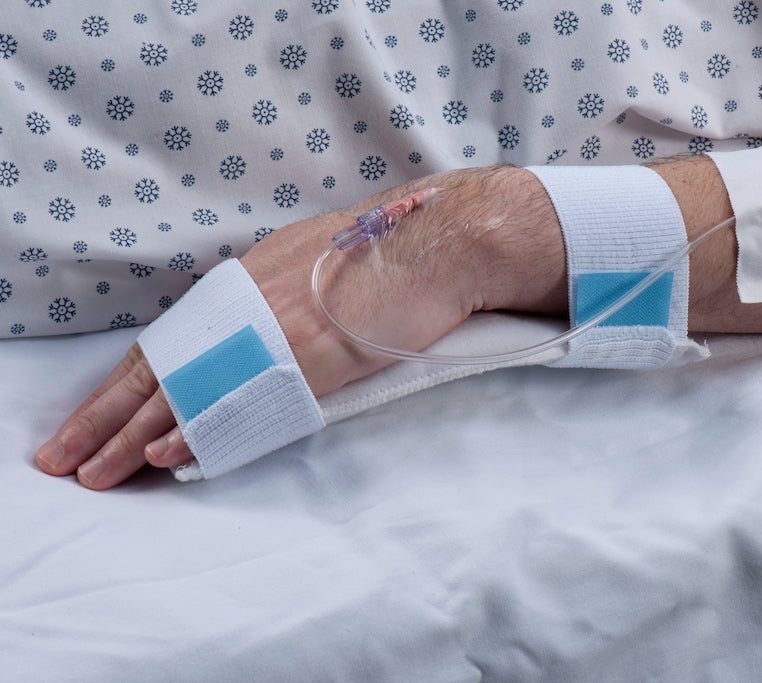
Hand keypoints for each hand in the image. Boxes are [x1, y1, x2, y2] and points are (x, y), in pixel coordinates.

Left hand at [34, 167, 565, 488]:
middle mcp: (245, 306)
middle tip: (63, 460)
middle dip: (104, 421)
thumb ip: (274, 296)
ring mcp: (276, 333)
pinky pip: (244, 402)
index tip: (88, 421)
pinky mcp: (311, 358)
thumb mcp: (312, 260)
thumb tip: (261, 330)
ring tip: (99, 473)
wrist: (438, 241)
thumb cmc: (387, 249)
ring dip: (138, 437)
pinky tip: (167, 454)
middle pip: (160, 371)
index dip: (120, 389)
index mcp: (243, 283)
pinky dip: (202, 430)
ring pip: (189, 392)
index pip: (165, 345)